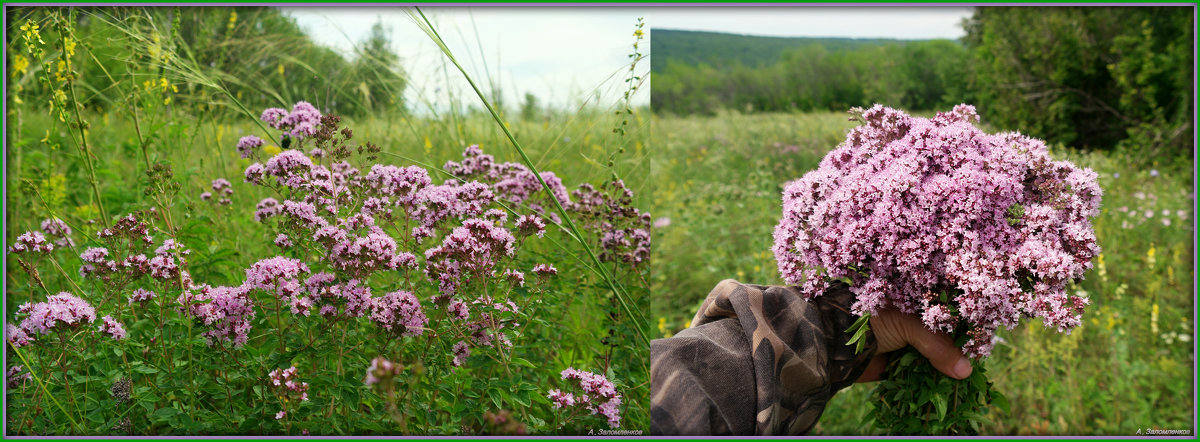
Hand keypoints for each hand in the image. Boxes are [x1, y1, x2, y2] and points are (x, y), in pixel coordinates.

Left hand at [856, 309, 972, 381]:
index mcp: (914, 300)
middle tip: (978, 363)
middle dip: (958, 350)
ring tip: (968, 380)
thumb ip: (938, 345)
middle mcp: (912, 320)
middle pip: (944, 337)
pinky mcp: (896, 363)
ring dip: (946, 369)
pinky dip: (931, 381)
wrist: (832, 341)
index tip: (983, 340)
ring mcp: (905, 342)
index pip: (947, 312)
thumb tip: (966, 371)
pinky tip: (948, 388)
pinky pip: (919, 374)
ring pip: (934, 357)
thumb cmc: (868, 318)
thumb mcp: (908, 324)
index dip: (965, 325)